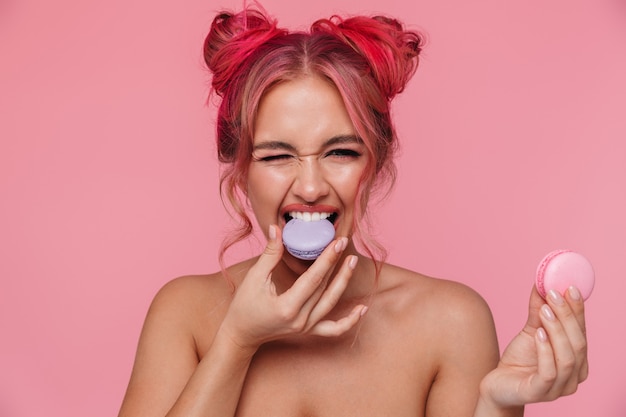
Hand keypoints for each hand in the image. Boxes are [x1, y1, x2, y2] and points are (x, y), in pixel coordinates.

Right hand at [218, 224, 365, 350]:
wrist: (241, 334)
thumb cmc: (244, 306)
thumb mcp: (254, 278)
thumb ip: (270, 254)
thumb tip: (277, 228)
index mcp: (287, 307)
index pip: (313, 278)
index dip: (327, 259)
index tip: (337, 242)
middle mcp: (300, 319)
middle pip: (324, 288)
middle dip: (336, 264)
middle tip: (344, 242)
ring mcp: (306, 327)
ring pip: (331, 303)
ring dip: (343, 282)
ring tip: (352, 262)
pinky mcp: (308, 331)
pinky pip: (333, 329)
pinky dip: (349, 321)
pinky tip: (362, 309)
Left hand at [480, 286, 587, 407]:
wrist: (498, 384)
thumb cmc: (520, 359)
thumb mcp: (531, 330)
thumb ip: (538, 310)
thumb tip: (542, 283)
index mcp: (578, 361)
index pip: (582, 332)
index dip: (578, 310)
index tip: (570, 287)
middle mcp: (573, 377)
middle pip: (579, 344)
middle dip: (567, 316)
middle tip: (553, 294)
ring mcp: (558, 388)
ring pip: (567, 358)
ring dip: (557, 331)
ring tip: (544, 311)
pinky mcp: (539, 393)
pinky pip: (549, 373)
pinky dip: (545, 351)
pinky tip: (538, 334)